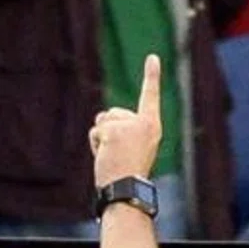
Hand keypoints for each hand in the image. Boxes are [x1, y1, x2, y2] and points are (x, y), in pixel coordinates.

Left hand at [90, 54, 163, 189]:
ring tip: (113, 157)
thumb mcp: (133, 149)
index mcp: (152, 126)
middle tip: (118, 155)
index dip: (152, 77)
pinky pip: (95, 131)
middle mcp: (144, 122)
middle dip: (108, 132)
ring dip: (101, 139)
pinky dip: (95, 145)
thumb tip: (102, 118)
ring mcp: (129, 125)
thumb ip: (124, 130)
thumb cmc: (128, 175)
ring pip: (103, 121)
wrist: (127, 190)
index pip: (151, 97)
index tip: (153, 57)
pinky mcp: (114, 129)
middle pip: (113, 113)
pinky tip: (106, 157)